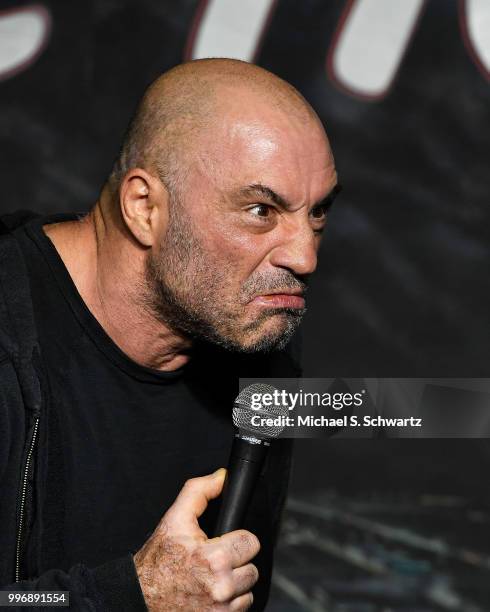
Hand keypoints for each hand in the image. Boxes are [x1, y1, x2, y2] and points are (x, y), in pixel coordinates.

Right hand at [133, 468, 259, 610]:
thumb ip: (199, 492)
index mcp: (214, 559)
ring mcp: (221, 610)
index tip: (224, 542)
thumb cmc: (157, 562)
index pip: (251, 542)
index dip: (237, 539)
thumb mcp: (175, 520)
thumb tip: (222, 477)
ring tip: (212, 578)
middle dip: (236, 562)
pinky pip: (241, 609)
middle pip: (252, 568)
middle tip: (214, 561)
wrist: (140, 599)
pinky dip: (229, 603)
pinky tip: (211, 594)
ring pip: (248, 590)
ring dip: (235, 585)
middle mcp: (222, 587)